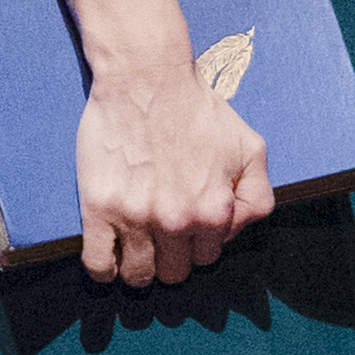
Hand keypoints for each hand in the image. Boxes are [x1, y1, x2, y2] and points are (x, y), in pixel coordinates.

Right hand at [74, 39, 272, 290]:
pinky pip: (98, 266)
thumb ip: (256, 196)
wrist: (147, 77)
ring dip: (141, 268)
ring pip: (139, 277)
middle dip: (172, 258)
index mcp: (214, 211)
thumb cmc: (197, 109)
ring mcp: (135, 218)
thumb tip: (235, 230)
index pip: (208, 257)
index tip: (189, 227)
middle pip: (174, 273)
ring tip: (138, 247)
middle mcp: (176, 222)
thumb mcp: (249, 147)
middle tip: (164, 235)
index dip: (199, 242)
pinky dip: (105, 271)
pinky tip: (111, 259)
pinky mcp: (99, 210)